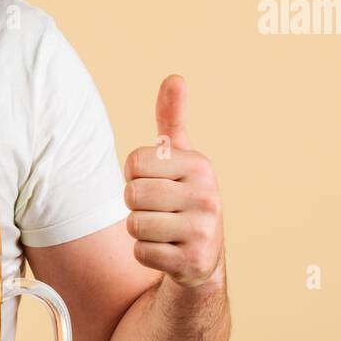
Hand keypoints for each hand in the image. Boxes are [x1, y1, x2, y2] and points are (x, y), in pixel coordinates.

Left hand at [122, 74, 223, 288]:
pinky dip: (146, 254)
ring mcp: (203, 231)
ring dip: (140, 231)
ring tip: (163, 229)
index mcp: (200, 165)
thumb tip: (175, 77)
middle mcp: (208, 196)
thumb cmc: (181, 197)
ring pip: (134, 225)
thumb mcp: (179, 158)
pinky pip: (141, 252)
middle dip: (135, 205)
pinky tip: (167, 251)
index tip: (154, 183)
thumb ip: (172, 119)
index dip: (133, 176)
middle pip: (132, 195)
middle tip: (158, 210)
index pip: (134, 162)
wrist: (202, 256)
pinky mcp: (192, 262)